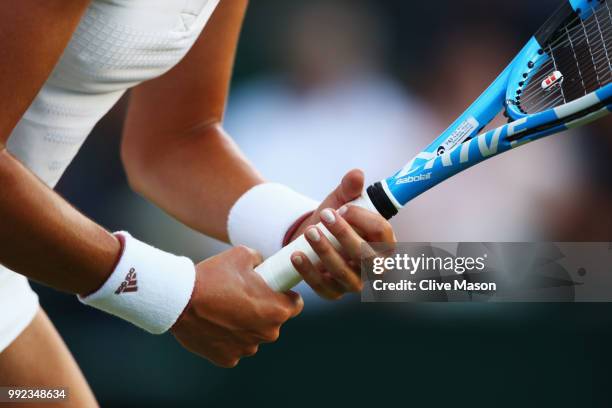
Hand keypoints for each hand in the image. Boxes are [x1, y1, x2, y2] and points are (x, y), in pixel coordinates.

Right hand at [171, 246, 302, 367]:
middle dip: (263, 311)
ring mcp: (247, 348)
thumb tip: (263, 265)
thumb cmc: (213, 276)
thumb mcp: (242, 255)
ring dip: (245, 326)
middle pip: (273, 322)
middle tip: (243, 296)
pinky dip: (227, 338)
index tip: (273, 291)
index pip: (295, 305)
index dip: (285, 296)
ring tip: (225, 309)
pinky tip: (215, 324)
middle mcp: (267, 333)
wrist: (180, 299)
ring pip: (253, 335)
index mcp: (276, 310)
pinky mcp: (227, 358)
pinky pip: (234, 347)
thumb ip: (260, 260)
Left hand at [289, 169, 395, 299]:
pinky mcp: (333, 293)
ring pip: (343, 272)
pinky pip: (322, 287)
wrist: (311, 238)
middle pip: (365, 255)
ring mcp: (354, 283)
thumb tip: (356, 174)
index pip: (383, 233)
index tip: (343, 208)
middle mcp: (374, 267)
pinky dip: (308, 272)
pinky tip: (296, 256)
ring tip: (310, 232)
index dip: (364, 219)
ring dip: (326, 252)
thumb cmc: (334, 220)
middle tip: (325, 215)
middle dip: (344, 234)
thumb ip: (350, 189)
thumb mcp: (341, 201)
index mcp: (384, 243)